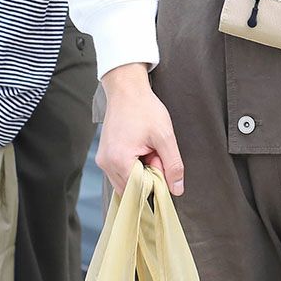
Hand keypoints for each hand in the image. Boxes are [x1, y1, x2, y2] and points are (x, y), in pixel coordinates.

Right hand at [97, 63, 184, 195]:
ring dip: (141, 172)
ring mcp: (103, 160)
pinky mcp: (105, 156)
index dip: (156, 181)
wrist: (127, 90)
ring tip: (148, 149)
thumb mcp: (165, 138)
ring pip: (127, 181)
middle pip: (132, 188)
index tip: (162, 162)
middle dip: (148, 177)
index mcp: (119, 160)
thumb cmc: (145, 109)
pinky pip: (121, 172)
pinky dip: (134, 166)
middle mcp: (106, 164)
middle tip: (155, 153)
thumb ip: (173, 166)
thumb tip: (177, 190)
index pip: (140, 190)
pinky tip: (140, 149)